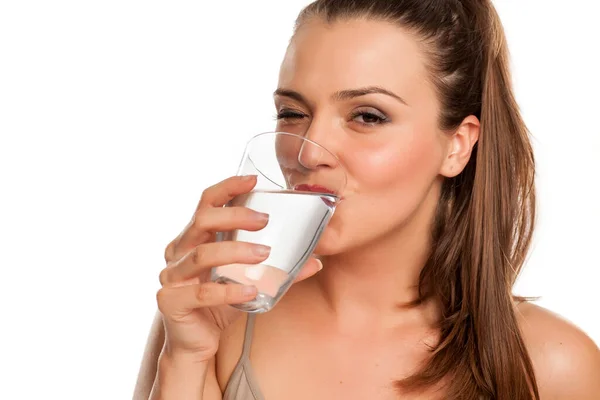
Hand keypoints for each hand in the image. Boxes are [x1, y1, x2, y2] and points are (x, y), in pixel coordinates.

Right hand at [156, 175, 322, 361]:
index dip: (227, 188)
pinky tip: (251, 291)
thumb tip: (317, 260)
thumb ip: (277, 269)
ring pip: (201, 254)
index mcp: (193, 239)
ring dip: (235, 251)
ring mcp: (171, 276)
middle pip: (202, 221)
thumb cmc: (221, 305)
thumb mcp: (249, 281)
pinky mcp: (170, 301)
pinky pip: (202, 292)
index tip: (252, 180)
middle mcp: (178, 252)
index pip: (206, 203)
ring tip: (265, 253)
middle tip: (265, 220)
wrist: (197, 345)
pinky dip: (229, 290)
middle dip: (235, 217)